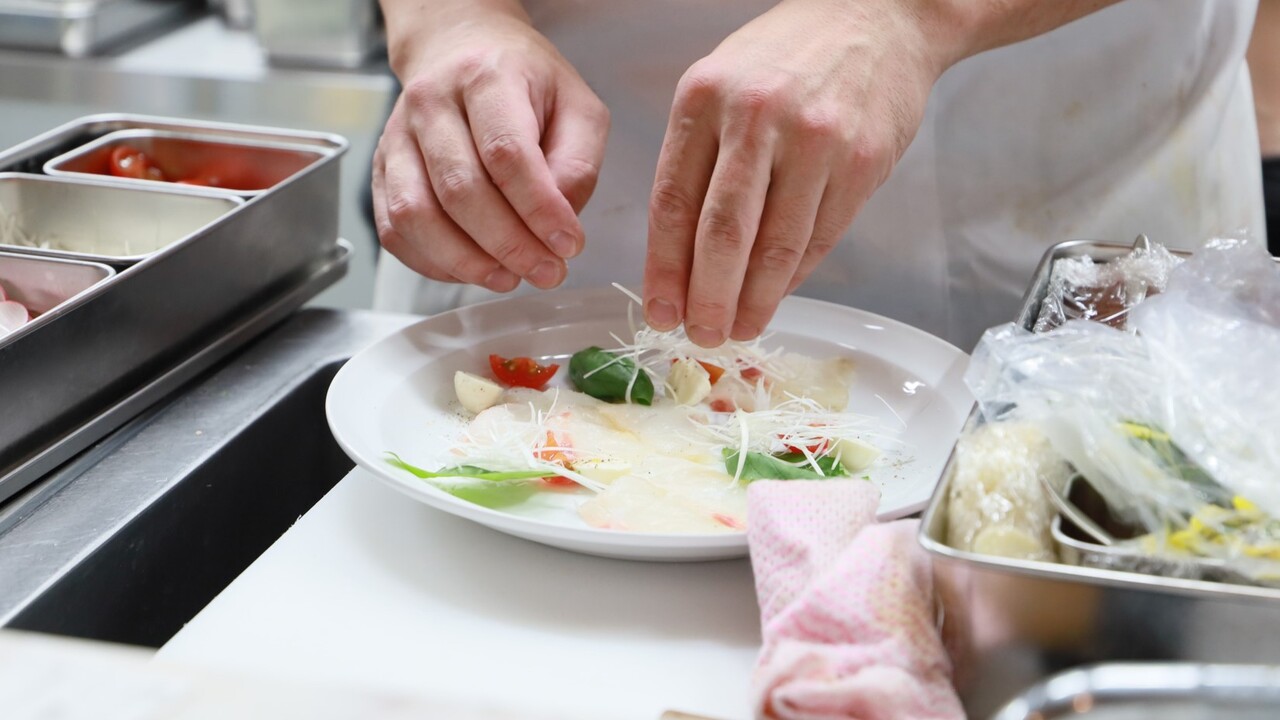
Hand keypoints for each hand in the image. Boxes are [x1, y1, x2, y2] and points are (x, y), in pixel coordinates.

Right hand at [373, 4, 609, 291]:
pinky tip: (472, 269)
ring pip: (417, 215)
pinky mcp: (381, 170)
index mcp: (486, 77)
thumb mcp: (577, 108)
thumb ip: (579, 164)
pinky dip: (433, 263)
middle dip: (508, 245)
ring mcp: (398, 137)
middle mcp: (432, 103)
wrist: (461, 50)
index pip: (506, 153)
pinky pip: (395, 229)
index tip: (568, 244)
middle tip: (546, 271)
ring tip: (509, 277)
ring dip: (466, 261)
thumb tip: (560, 222)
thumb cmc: (525, 84)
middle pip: (460, 190)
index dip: (538, 209)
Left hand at [642, 0, 951, 345]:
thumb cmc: (787, 57)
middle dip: (707, 298)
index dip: (664, 269)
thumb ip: (697, 160)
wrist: (877, 16)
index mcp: (704, 99)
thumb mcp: (720, 86)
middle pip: (722, 234)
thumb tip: (679, 256)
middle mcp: (756, 118)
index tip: (661, 310)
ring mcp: (815, 141)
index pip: (673, 202)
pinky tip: (777, 294)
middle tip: (701, 334)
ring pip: (775, 246)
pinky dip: (794, 276)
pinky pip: (819, 237)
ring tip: (738, 328)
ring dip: (753, 300)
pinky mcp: (862, 162)